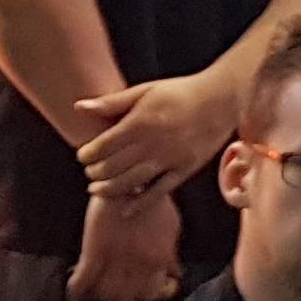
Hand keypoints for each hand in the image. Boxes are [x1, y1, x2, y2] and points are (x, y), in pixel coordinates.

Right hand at [68, 181, 187, 300]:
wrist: (129, 178)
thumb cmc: (153, 200)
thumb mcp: (171, 226)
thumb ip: (170, 253)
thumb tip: (174, 274)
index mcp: (159, 258)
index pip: (155, 292)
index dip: (151, 296)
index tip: (147, 292)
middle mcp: (139, 263)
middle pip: (128, 297)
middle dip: (124, 297)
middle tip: (120, 290)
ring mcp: (115, 258)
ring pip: (106, 294)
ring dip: (102, 295)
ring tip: (100, 289)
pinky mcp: (93, 250)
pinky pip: (83, 279)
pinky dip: (74, 292)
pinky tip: (70, 300)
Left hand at [73, 69, 239, 203]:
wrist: (222, 98)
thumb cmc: (181, 92)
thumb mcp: (144, 90)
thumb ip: (111, 102)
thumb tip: (78, 107)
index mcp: (139, 122)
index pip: (102, 147)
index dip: (86, 155)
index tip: (83, 155)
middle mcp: (152, 143)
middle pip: (112, 167)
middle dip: (94, 173)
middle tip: (90, 172)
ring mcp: (170, 158)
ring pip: (131, 182)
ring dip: (109, 190)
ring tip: (97, 190)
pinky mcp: (185, 169)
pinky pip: (160, 191)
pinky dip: (141, 203)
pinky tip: (126, 210)